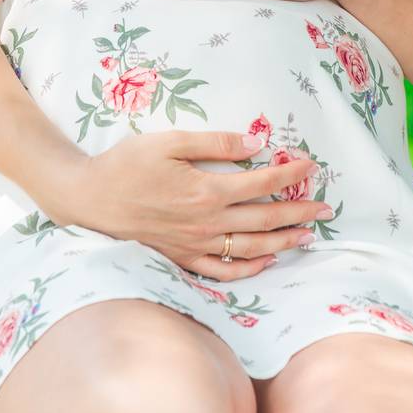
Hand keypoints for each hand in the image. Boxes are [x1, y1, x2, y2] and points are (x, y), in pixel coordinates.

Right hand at [67, 128, 335, 280]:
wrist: (88, 199)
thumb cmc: (126, 164)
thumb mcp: (168, 141)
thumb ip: (214, 142)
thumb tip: (255, 143)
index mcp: (206, 191)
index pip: (261, 183)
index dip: (289, 174)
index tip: (311, 166)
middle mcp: (206, 223)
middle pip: (264, 219)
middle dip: (298, 211)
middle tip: (325, 208)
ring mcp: (194, 246)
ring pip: (250, 248)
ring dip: (282, 242)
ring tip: (307, 236)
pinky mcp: (181, 259)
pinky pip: (221, 270)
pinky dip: (247, 268)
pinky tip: (264, 261)